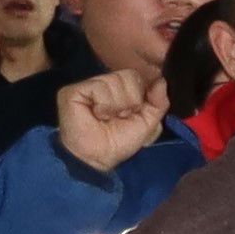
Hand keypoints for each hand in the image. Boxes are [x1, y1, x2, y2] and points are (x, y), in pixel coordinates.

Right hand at [52, 63, 166, 175]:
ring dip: (118, 105)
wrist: (98, 157)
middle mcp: (106, 83)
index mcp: (122, 89)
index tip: (136, 111)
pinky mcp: (73, 90)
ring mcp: (88, 85)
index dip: (143, 94)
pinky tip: (97, 115)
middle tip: (120, 117)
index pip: (140, 76)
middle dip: (132, 101)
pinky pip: (100, 87)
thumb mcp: (149, 123)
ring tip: (107, 118)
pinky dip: (105, 105)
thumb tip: (161, 81)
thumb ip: (158, 102)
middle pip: (131, 76)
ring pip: (116, 80)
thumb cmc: (119, 142)